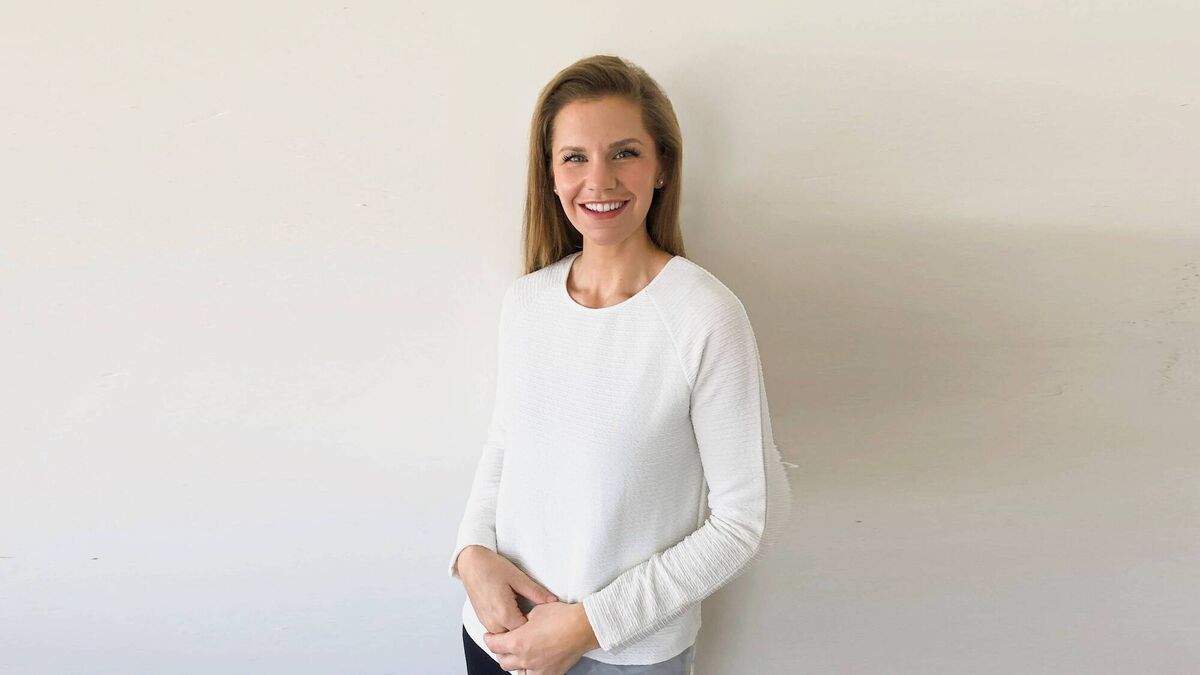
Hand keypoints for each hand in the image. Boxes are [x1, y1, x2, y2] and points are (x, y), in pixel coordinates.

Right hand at [457, 545, 558, 634]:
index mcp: (504, 614)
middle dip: (528, 632)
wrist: (471, 563)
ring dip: (518, 631)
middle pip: (516, 639)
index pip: (526, 634)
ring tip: (529, 617)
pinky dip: (508, 627)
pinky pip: (499, 631)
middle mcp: (493, 623)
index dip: (537, 628)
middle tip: (540, 619)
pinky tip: (516, 614)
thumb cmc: (492, 567)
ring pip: (507, 637)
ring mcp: (487, 623)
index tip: (546, 620)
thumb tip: (553, 601)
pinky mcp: (483, 620)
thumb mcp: (518, 578)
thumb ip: (537, 593)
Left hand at [483, 601, 599, 674]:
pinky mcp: (550, 673)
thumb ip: (521, 621)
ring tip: (518, 654)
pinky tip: (532, 663)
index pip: (494, 645)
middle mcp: (525, 658)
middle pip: (502, 661)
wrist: (583, 627)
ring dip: (514, 663)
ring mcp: (538, 668)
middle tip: (502, 644)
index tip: (489, 636)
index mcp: (518, 641)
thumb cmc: (561, 617)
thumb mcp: (535, 611)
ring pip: (517, 672)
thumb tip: (517, 623)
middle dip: (500, 652)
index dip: (489, 639)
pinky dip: (529, 671)